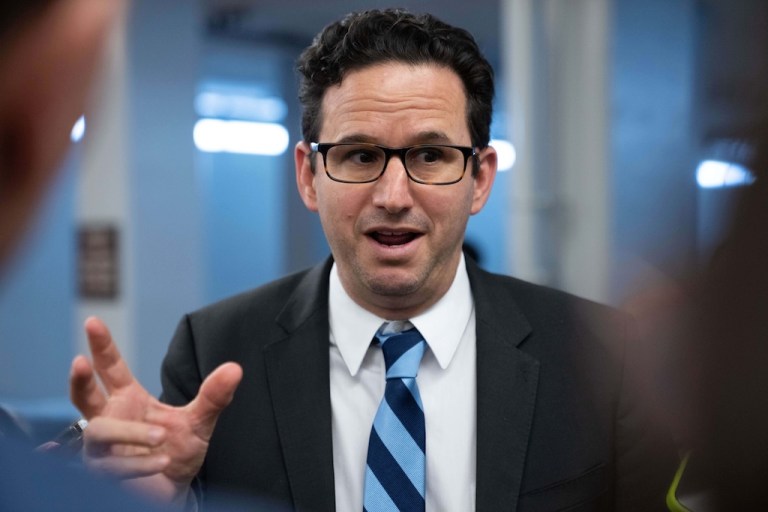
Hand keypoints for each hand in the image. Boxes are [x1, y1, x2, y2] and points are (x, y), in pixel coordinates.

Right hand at [69, 316, 242, 503]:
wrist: (173, 491)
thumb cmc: (177, 452)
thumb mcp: (199, 422)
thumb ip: (213, 396)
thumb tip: (235, 368)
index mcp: (128, 400)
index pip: (111, 368)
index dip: (102, 346)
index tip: (93, 320)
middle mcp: (109, 420)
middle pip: (84, 396)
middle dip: (79, 379)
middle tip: (79, 361)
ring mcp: (101, 449)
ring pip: (99, 433)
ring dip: (130, 434)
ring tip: (161, 437)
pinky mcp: (103, 474)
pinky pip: (112, 466)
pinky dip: (140, 463)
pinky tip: (163, 462)